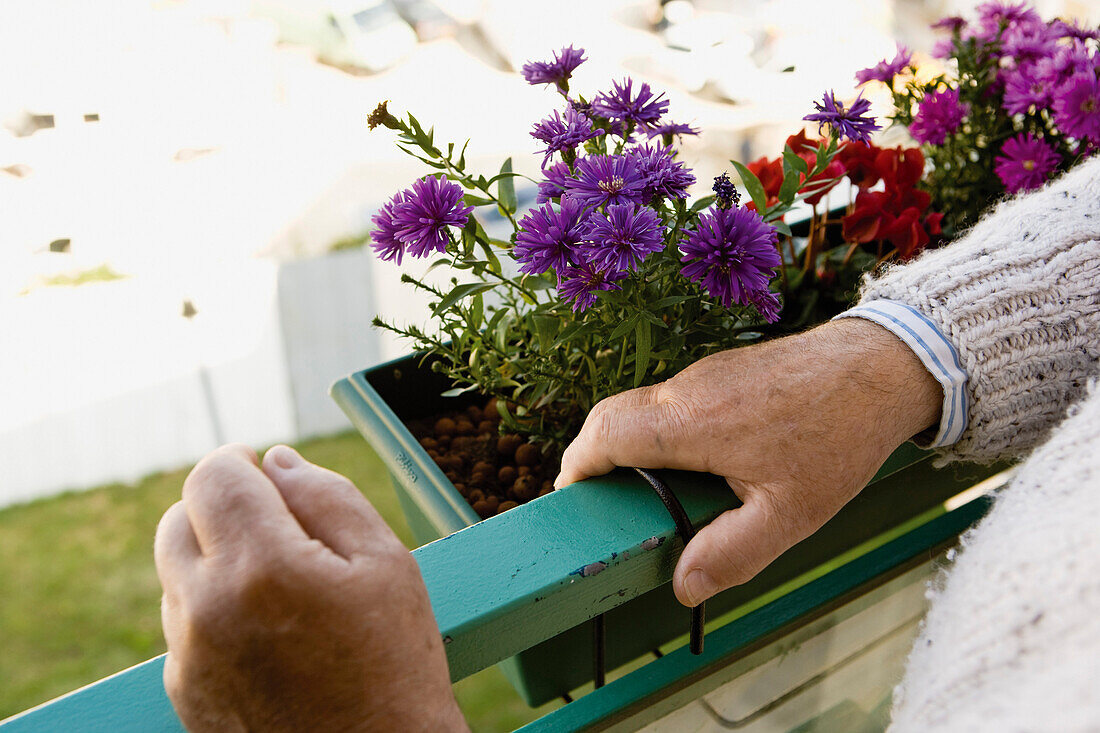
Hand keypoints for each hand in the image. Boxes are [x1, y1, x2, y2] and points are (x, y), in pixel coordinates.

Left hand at [154, 444, 466, 731]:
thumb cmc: (395, 666)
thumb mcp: (386, 563)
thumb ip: (327, 496)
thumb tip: (277, 461)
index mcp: (261, 567)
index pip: (212, 477)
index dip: (240, 462)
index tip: (264, 471)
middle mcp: (207, 610)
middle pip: (179, 520)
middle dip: (222, 508)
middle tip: (278, 526)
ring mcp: (189, 658)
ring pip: (177, 573)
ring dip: (217, 560)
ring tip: (283, 588)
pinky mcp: (185, 693)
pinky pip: (182, 625)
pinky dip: (214, 609)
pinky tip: (271, 632)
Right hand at [556, 318, 941, 607]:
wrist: (880, 365)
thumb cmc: (838, 435)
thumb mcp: (791, 513)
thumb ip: (732, 553)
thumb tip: (682, 587)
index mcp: (689, 423)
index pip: (603, 434)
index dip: (575, 466)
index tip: (570, 499)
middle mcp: (686, 390)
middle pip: (612, 416)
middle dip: (593, 458)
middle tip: (602, 503)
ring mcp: (703, 373)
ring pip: (642, 406)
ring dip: (630, 444)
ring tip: (651, 494)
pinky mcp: (722, 369)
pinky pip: (672, 400)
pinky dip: (662, 431)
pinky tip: (698, 466)